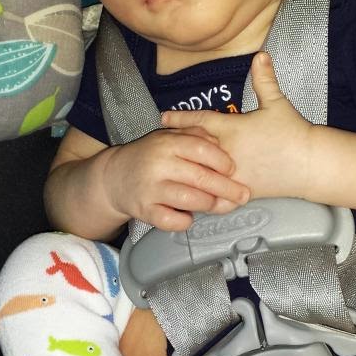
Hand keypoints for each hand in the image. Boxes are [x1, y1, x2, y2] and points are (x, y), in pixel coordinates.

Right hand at [105, 127, 250, 230]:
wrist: (113, 177)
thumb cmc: (150, 156)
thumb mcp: (168, 137)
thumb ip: (194, 135)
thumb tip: (220, 144)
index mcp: (167, 142)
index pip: (201, 149)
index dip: (222, 161)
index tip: (233, 169)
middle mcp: (159, 164)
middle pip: (200, 177)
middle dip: (227, 189)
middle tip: (243, 195)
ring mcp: (150, 188)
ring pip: (189, 200)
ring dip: (210, 205)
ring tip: (220, 205)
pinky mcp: (144, 210)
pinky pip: (171, 220)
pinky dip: (184, 221)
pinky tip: (189, 216)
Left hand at [161, 52, 312, 199]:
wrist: (310, 163)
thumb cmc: (293, 133)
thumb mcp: (277, 102)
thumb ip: (264, 79)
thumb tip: (261, 55)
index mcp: (232, 128)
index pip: (199, 121)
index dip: (180, 117)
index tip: (163, 117)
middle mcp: (227, 152)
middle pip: (193, 147)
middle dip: (178, 143)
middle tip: (161, 141)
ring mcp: (232, 174)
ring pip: (201, 172)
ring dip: (187, 168)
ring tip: (172, 167)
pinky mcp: (241, 191)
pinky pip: (217, 196)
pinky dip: (205, 196)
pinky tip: (194, 196)